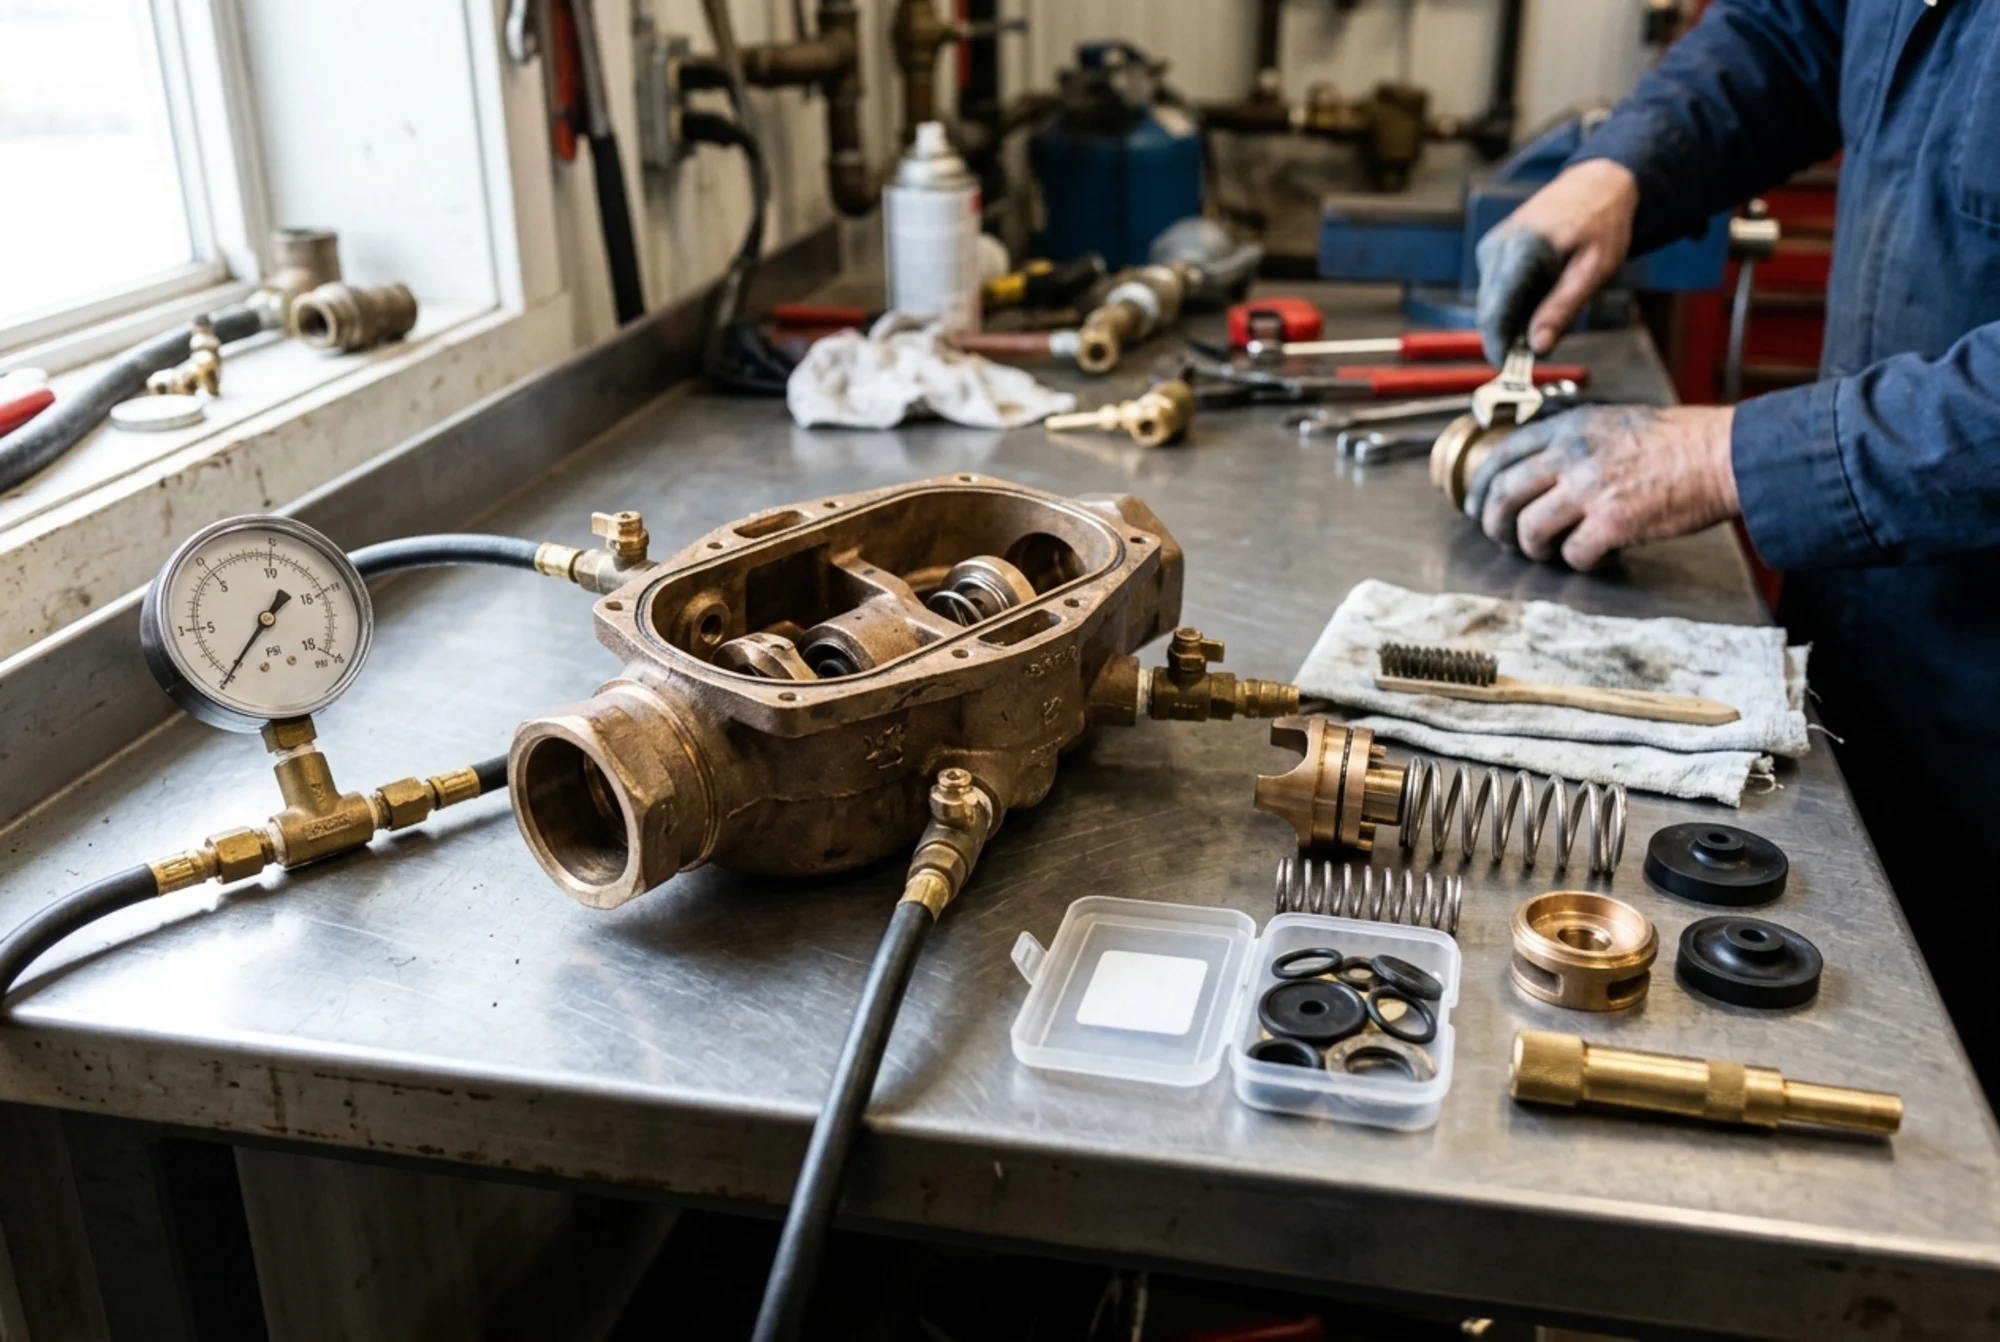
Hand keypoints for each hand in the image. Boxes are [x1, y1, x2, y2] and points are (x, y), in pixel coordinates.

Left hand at [1463, 404, 1740, 569]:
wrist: (1724, 455)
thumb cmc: (1679, 440)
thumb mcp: (1614, 421)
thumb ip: (1574, 440)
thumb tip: (1540, 469)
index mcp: (1569, 428)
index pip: (1502, 456)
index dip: (1480, 486)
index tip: (1475, 505)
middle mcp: (1571, 456)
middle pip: (1503, 497)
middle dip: (1492, 525)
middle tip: (1501, 538)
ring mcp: (1590, 490)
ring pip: (1528, 530)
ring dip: (1531, 548)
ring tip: (1546, 551)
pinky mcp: (1612, 523)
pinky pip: (1572, 553)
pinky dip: (1577, 561)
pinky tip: (1591, 555)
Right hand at [1474, 159, 1640, 362]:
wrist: (1595, 184)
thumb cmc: (1601, 222)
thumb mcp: (1593, 269)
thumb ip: (1563, 309)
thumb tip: (1537, 348)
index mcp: (1521, 250)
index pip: (1495, 311)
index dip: (1499, 346)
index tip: (1511, 370)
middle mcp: (1497, 248)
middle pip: (1490, 312)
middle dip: (1511, 336)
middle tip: (1543, 347)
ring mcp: (1491, 248)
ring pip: (1493, 304)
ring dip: (1516, 319)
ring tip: (1554, 308)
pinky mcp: (1492, 252)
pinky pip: (1497, 291)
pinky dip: (1516, 303)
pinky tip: (1544, 293)